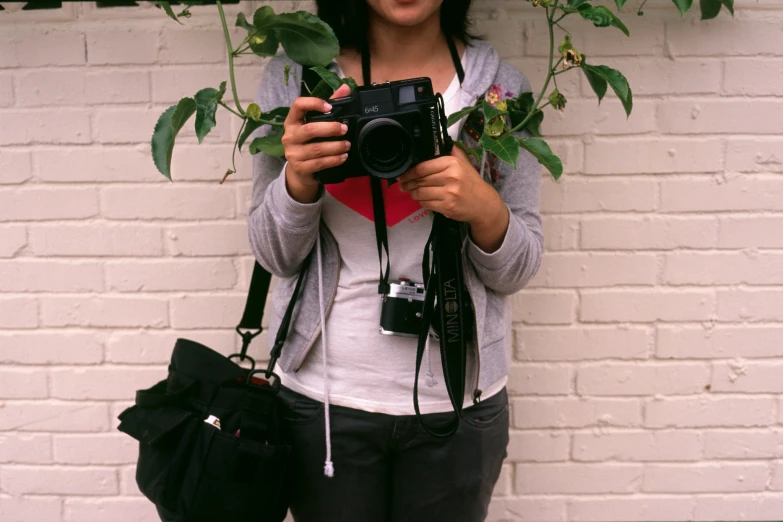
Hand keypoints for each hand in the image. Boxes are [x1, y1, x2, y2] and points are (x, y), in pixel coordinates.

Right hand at [281, 84, 351, 202]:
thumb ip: (329, 105)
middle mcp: (289, 136)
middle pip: (310, 130)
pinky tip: (342, 157)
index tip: (329, 107)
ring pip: (316, 149)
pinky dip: (333, 160)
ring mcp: (293, 153)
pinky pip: (319, 163)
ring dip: (335, 146)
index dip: (313, 103)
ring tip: (347, 145)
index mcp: (292, 121)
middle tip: (344, 129)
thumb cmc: (308, 142)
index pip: (298, 105)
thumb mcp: (314, 124)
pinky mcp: (300, 168)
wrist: (300, 170)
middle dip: (330, 129)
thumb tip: (345, 88)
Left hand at [398, 146, 502, 226]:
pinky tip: (423, 200)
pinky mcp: (447, 207)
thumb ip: (451, 150)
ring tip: (411, 192)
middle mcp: (451, 177)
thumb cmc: (471, 182)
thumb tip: (437, 138)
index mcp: (452, 163)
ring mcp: (449, 193)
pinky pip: (426, 204)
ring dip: (413, 194)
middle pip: (420, 180)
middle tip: (403, 185)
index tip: (403, 174)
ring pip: (421, 193)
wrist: (484, 203)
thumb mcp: (464, 162)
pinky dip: (422, 202)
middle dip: (408, 183)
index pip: (423, 167)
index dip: (409, 172)